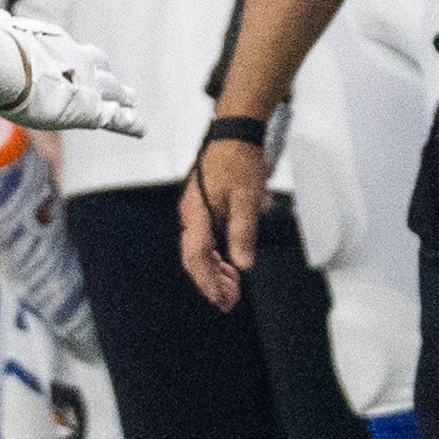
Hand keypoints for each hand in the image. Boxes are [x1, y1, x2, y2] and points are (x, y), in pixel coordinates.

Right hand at [0, 9, 144, 136]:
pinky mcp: (91, 110)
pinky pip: (117, 118)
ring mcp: (89, 86)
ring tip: (134, 103)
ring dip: (125, 99)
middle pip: (100, 69)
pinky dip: (130, 123)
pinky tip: (141, 129)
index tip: (83, 60)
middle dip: (107, 77)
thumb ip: (0, 26)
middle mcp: (79, 62)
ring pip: (114, 92)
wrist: (9, 68)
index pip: (73, 51)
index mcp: (56, 45)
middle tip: (118, 83)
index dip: (78, 58)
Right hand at [181, 137, 267, 312]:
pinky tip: (230, 267)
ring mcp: (196, 214)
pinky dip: (218, 258)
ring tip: (233, 289)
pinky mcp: (205, 211)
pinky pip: (206, 242)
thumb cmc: (238, 162)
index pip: (196, 256)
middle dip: (212, 282)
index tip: (221, 299)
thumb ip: (243, 233)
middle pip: (195, 259)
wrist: (235, 137)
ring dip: (216, 272)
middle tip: (230, 302)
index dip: (208, 281)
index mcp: (196, 214)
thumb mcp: (247, 199)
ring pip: (201, 253)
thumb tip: (244, 265)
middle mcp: (191, 216)